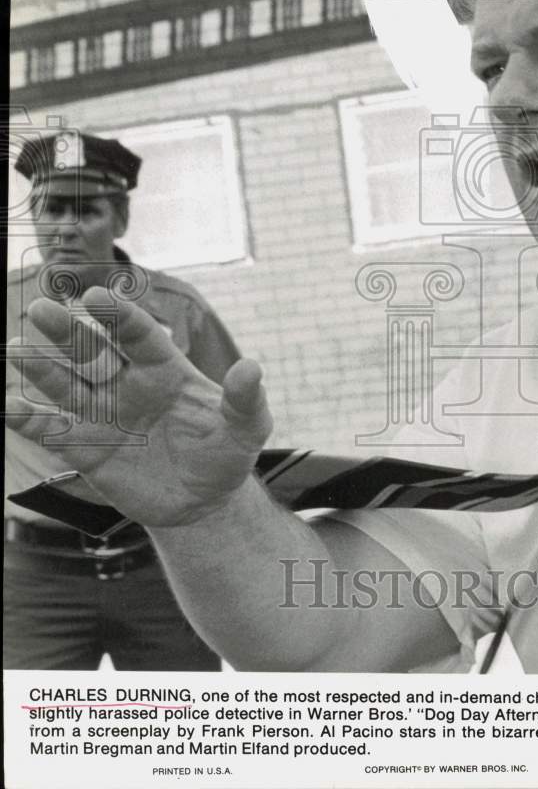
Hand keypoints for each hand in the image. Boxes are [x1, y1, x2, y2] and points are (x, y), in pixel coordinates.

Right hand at [6, 287, 272, 526]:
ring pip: (67, 385)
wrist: (205, 501)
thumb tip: (251, 368)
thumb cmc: (227, 453)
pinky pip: (55, 432)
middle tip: (40, 309)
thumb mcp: (247, 428)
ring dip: (41, 368)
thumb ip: (245, 400)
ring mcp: (105, 415)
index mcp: (165, 369)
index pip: (138, 334)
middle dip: (67, 332)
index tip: (97, 297)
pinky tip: (10, 406)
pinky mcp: (88, 450)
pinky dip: (31, 420)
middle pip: (93, 351)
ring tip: (15, 348)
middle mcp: (128, 384)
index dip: (119, 316)